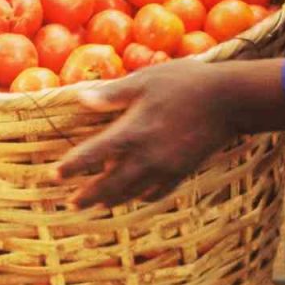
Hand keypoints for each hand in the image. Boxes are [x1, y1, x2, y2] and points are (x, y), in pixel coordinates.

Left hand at [54, 62, 232, 208]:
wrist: (229, 100)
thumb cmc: (184, 83)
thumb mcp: (145, 80)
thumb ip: (112, 94)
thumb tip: (80, 98)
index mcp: (131, 133)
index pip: (91, 155)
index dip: (70, 167)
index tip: (54, 175)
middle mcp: (145, 157)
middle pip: (109, 185)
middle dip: (88, 196)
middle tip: (71, 204)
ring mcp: (165, 169)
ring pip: (131, 193)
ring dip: (112, 200)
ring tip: (98, 204)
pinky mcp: (182, 172)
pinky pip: (157, 192)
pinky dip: (142, 197)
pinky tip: (136, 197)